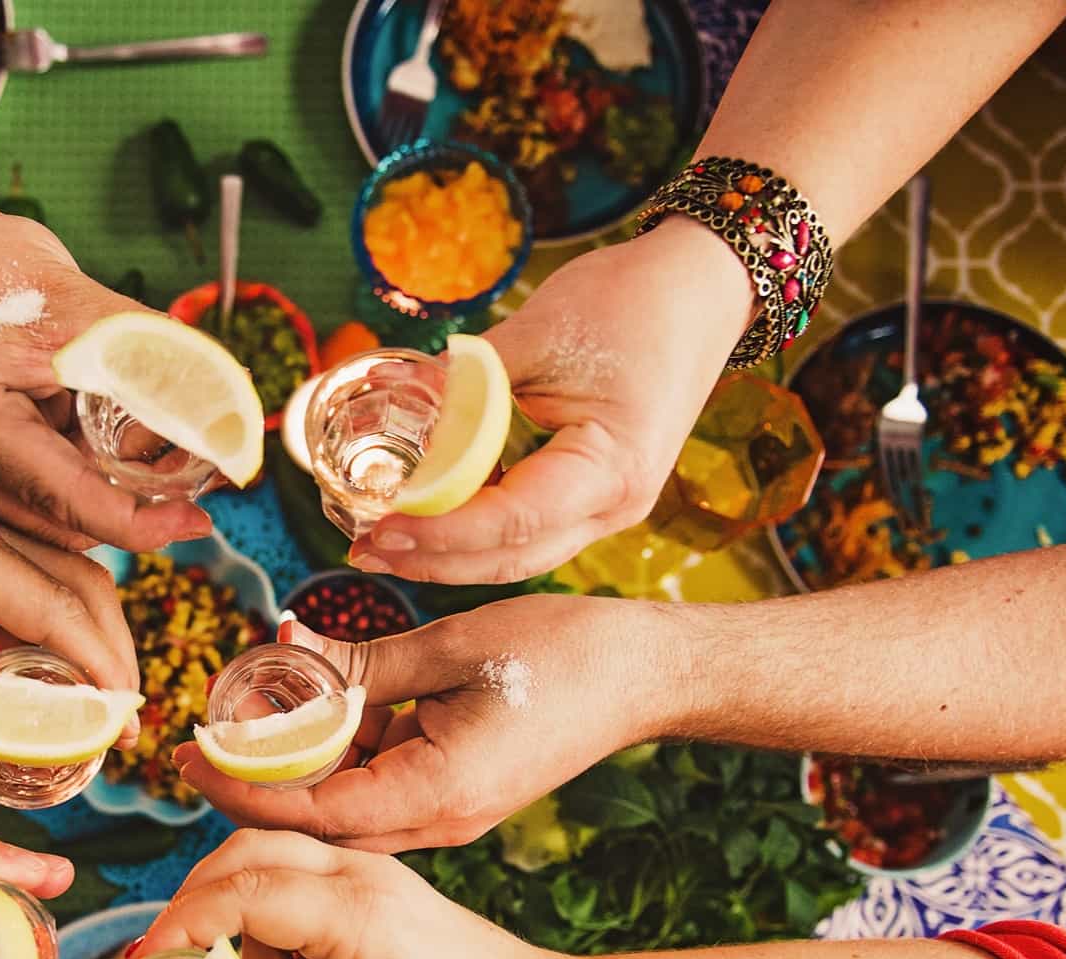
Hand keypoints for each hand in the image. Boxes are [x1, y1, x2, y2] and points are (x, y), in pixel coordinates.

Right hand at [0, 189, 212, 551]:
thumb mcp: (70, 298)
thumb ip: (143, 353)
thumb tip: (221, 398)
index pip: (70, 502)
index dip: (142, 522)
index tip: (198, 520)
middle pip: (60, 523)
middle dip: (131, 505)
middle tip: (193, 470)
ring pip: (47, 513)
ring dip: (105, 487)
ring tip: (152, 436)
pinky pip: (29, 489)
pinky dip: (76, 469)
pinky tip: (105, 427)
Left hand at [0, 479, 138, 784]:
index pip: (63, 611)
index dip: (103, 674)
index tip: (122, 729)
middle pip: (83, 587)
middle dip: (112, 656)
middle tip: (117, 724)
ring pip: (60, 582)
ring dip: (83, 642)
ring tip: (88, 708)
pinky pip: (21, 584)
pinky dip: (43, 632)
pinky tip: (34, 680)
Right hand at [134, 831, 574, 958]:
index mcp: (357, 912)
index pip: (243, 892)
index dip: (184, 926)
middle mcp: (358, 875)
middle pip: (243, 856)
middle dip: (198, 911)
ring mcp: (366, 876)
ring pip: (266, 878)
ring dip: (249, 947)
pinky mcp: (370, 890)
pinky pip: (295, 898)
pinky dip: (279, 949)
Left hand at [176, 594, 671, 850]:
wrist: (646, 674)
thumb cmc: (562, 655)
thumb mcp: (447, 647)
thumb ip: (361, 666)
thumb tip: (286, 657)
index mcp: (432, 793)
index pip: (308, 809)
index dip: (240, 786)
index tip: (187, 756)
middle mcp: (435, 820)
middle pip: (316, 819)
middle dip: (256, 781)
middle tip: (201, 735)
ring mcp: (447, 812)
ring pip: (344, 803)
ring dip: (297, 762)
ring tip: (252, 704)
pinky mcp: (454, 793)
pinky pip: (377, 786)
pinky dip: (340, 752)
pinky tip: (316, 705)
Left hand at [349, 218, 753, 582]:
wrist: (702, 290)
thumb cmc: (632, 302)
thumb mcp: (537, 334)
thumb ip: (464, 381)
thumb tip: (388, 398)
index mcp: (611, 469)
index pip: (510, 522)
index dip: (440, 531)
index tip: (381, 525)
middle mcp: (615, 506)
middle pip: (510, 558)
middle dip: (433, 561)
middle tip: (363, 549)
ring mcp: (607, 507)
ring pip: (516, 554)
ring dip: (449, 554)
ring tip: (382, 543)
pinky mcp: (592, 496)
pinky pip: (526, 530)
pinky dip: (474, 531)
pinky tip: (427, 521)